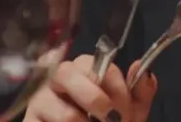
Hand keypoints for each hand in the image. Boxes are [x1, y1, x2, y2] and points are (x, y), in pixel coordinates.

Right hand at [23, 53, 156, 121]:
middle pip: (68, 73)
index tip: (126, 112)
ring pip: (64, 111)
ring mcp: (39, 101)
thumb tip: (139, 66)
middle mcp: (59, 78)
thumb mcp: (131, 110)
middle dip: (96, 100)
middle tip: (110, 119)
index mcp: (86, 69)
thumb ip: (141, 90)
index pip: (99, 65)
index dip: (117, 89)